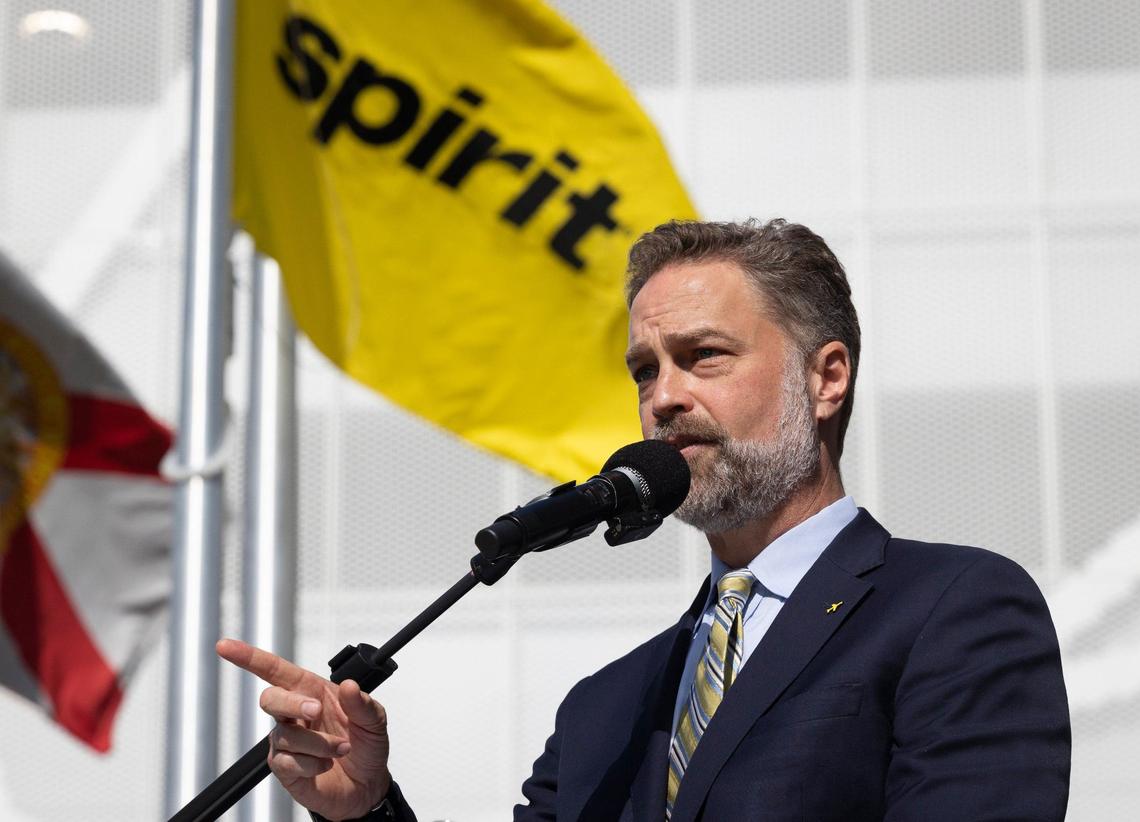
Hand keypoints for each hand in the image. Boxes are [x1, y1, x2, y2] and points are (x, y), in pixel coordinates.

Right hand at [216, 638, 391, 819]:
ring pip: (285, 735)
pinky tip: (325, 764)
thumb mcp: (375, 721)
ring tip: (341, 748)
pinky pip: (288, 762)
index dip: (249, 657)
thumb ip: (362, 703)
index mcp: (312, 691)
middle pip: (270, 699)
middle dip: (292, 703)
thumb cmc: (366, 746)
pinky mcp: (285, 768)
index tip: (225, 647)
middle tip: (316, 710)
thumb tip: (349, 686)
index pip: (276, 670)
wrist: (368, 785)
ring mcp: (287, 741)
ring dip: (319, 742)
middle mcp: (294, 714)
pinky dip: (313, 763)